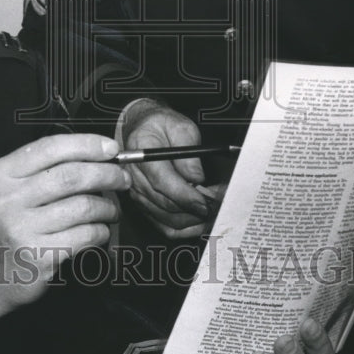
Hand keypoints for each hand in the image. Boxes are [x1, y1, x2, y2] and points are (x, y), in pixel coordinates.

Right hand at [0, 133, 129, 350]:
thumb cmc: (3, 229)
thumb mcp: (5, 191)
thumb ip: (39, 171)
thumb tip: (94, 154)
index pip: (49, 147)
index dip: (86, 144)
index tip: (111, 148)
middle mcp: (6, 200)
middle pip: (71, 175)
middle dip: (106, 173)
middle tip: (122, 178)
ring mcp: (21, 230)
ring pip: (82, 206)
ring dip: (107, 206)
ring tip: (111, 210)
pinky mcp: (38, 257)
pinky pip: (84, 235)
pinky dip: (101, 231)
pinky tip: (100, 231)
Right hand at [123, 101, 209, 238]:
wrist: (143, 129)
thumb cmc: (161, 125)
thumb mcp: (180, 127)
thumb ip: (187, 150)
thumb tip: (197, 178)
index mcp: (140, 152)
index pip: (162, 181)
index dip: (186, 196)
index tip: (206, 203)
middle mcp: (134, 176)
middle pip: (165, 204)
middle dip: (195, 209)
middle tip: (219, 205)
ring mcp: (137, 193)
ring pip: (166, 218)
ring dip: (192, 220)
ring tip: (213, 210)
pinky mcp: (143, 204)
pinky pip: (163, 225)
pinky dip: (184, 228)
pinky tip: (199, 222)